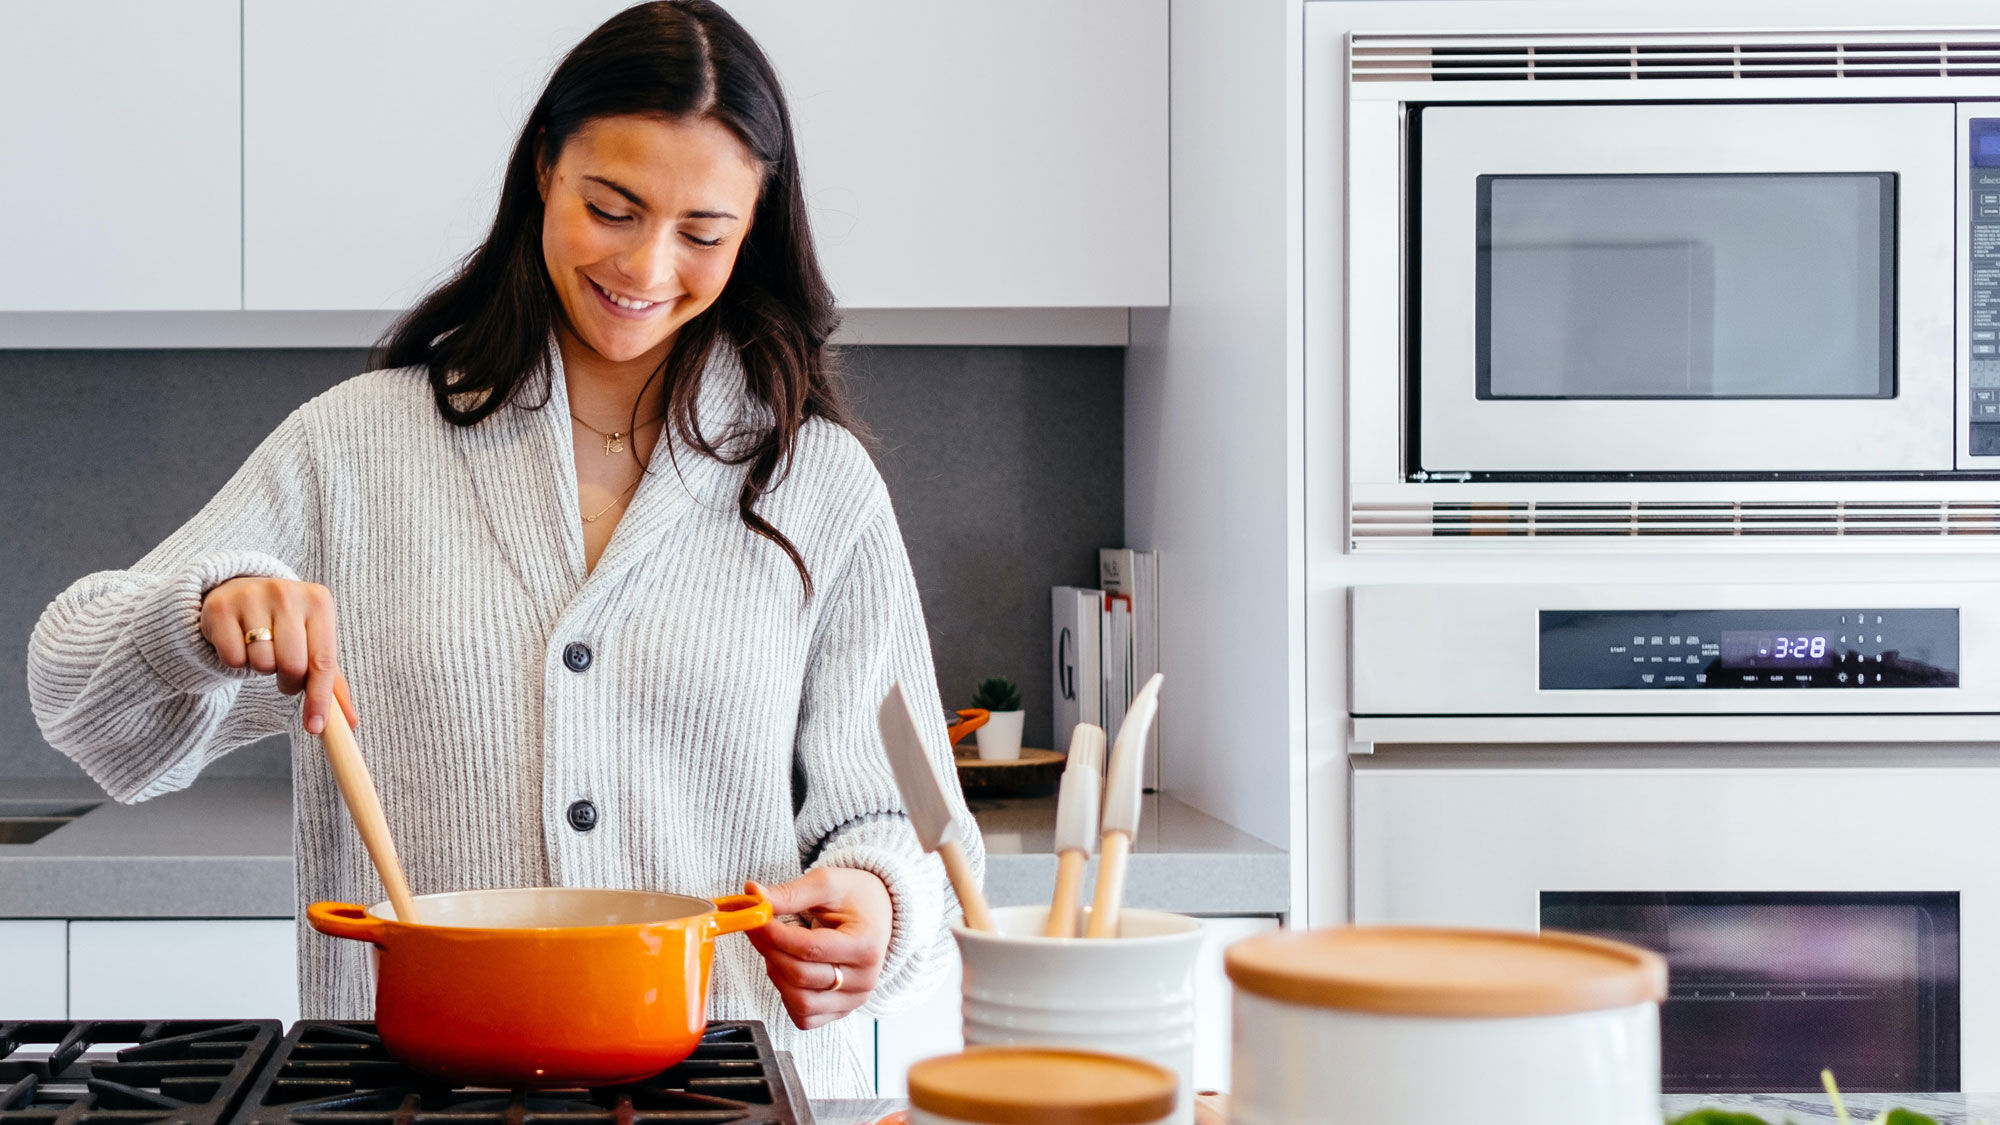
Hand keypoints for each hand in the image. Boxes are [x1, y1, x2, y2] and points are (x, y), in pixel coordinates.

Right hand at [199, 576, 355, 735]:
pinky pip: (232, 658)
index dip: (320, 698)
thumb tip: (350, 722)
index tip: (315, 727)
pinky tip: (239, 643)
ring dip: (261, 668)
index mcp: (318, 601)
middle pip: (292, 665)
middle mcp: (287, 593)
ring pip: (261, 663)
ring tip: (261, 650)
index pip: (323, 661)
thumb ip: (331, 681)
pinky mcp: (220, 607)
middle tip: (282, 673)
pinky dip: (236, 662)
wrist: (240, 591)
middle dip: (288, 681)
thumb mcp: (312, 642)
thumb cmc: (285, 625)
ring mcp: (252, 596)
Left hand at [745, 868, 892, 1029]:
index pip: (810, 949)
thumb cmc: (856, 897)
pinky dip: (786, 996)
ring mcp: (854, 999)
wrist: (878, 913)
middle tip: (755, 928)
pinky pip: (804, 1017)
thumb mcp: (827, 883)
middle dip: (769, 951)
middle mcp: (865, 979)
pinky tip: (786, 970)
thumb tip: (754, 896)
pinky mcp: (841, 1011)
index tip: (754, 919)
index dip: (775, 935)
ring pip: (800, 1002)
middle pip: (801, 976)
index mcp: (867, 945)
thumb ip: (791, 894)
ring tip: (774, 948)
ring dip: (776, 974)